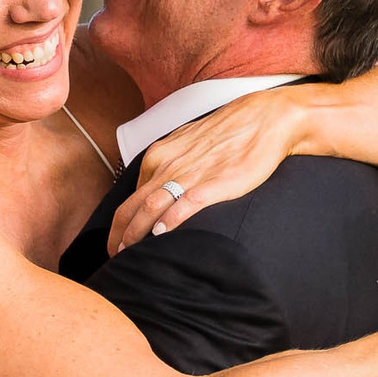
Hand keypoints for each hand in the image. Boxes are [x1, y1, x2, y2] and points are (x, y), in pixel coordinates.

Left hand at [110, 93, 299, 253]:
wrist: (262, 119)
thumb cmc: (227, 133)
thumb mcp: (187, 144)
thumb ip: (170, 166)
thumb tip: (157, 191)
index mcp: (158, 156)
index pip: (130, 196)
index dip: (121, 222)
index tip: (119, 241)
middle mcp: (166, 165)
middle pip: (132, 206)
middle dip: (119, 235)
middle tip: (115, 257)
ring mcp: (188, 174)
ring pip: (150, 208)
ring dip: (135, 234)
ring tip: (129, 255)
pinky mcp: (212, 184)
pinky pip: (183, 205)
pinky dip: (168, 222)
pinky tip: (161, 236)